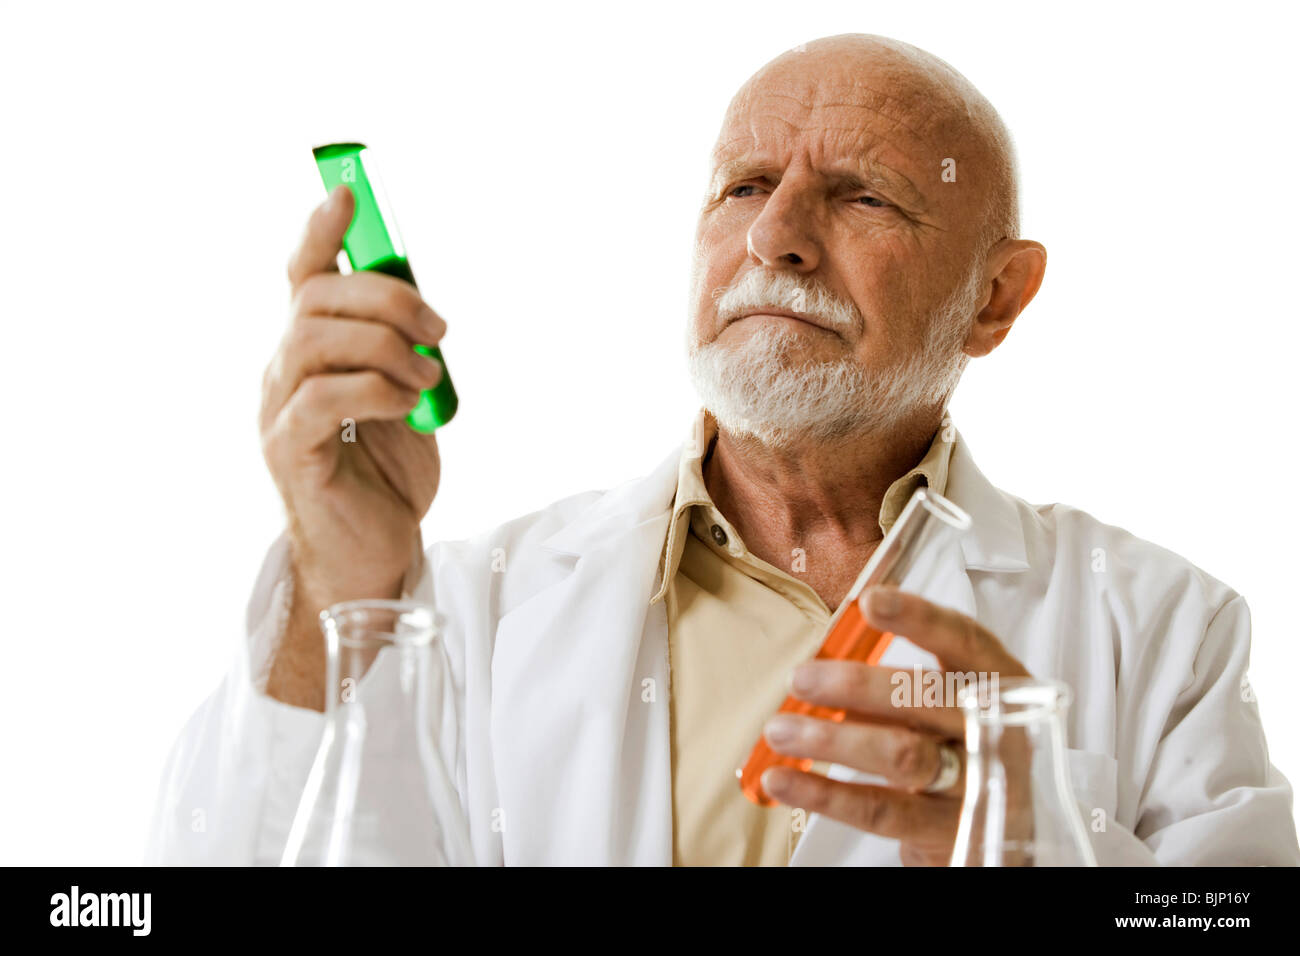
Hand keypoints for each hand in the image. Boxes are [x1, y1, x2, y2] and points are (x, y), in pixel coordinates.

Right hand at [260, 186, 446, 705]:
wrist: (374, 553)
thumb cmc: (387, 476)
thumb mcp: (407, 397)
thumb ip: (403, 351)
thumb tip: (422, 308)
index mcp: (311, 352)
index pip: (302, 277)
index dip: (321, 232)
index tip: (348, 195)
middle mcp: (283, 371)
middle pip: (315, 296)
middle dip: (386, 296)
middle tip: (437, 329)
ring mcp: (279, 409)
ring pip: (315, 338)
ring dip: (385, 346)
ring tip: (425, 377)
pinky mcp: (289, 451)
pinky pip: (322, 397)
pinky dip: (375, 389)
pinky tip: (406, 406)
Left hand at [760, 585, 1030, 865]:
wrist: (1000, 833)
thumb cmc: (959, 748)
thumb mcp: (946, 708)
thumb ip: (898, 684)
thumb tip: (821, 664)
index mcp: (1004, 684)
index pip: (965, 641)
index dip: (919, 618)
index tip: (869, 601)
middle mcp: (1002, 730)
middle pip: (927, 699)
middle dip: (857, 685)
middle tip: (799, 678)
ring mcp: (982, 785)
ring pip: (902, 755)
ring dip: (832, 740)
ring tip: (779, 731)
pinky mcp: (954, 834)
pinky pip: (880, 810)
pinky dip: (824, 794)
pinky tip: (782, 778)